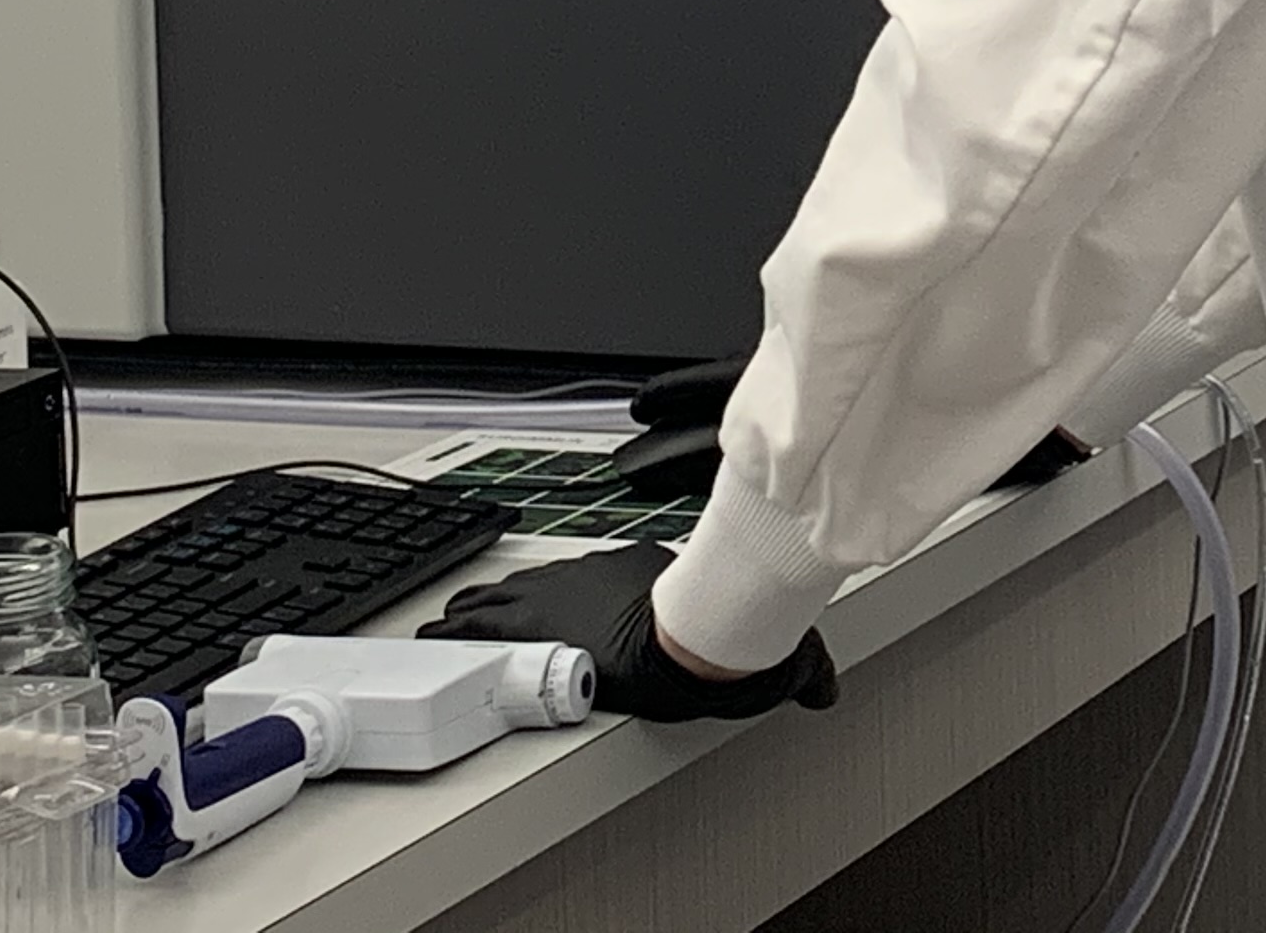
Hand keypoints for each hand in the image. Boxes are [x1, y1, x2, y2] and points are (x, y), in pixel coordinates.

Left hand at [417, 542, 838, 724]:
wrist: (684, 639)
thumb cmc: (714, 637)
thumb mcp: (756, 653)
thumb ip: (791, 669)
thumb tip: (825, 690)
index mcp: (637, 576)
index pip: (598, 580)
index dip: (573, 596)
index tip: (562, 607)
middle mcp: (591, 578)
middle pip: (536, 584)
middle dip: (503, 600)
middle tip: (475, 614)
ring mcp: (556, 596)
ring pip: (497, 599)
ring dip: (469, 615)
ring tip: (443, 627)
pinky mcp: (531, 621)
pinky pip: (478, 622)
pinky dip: (456, 630)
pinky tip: (440, 636)